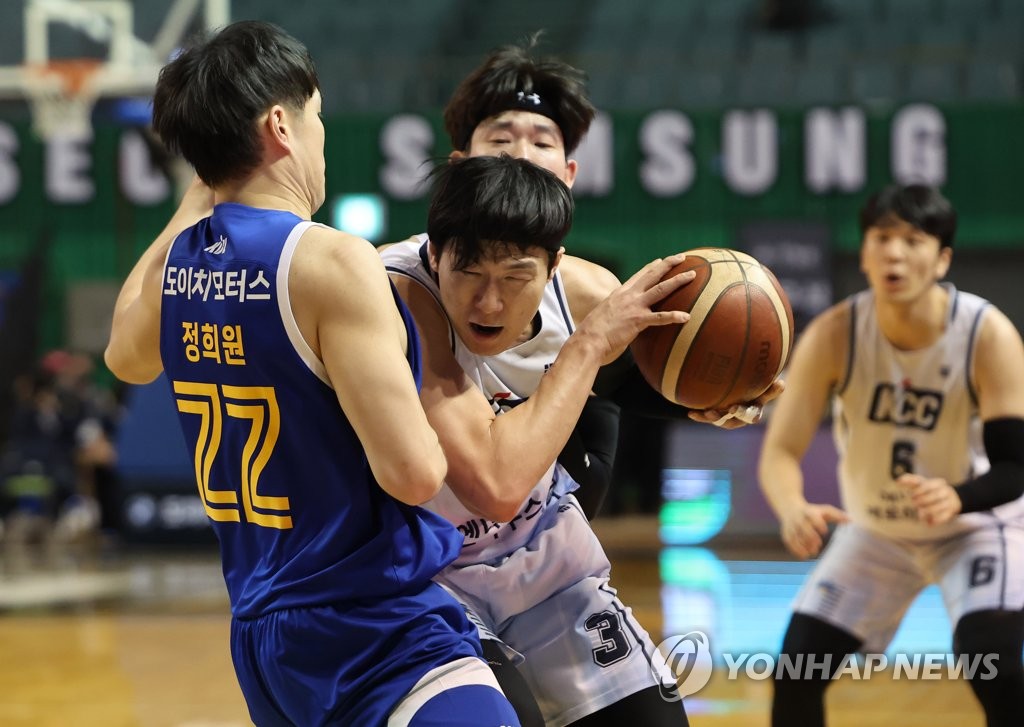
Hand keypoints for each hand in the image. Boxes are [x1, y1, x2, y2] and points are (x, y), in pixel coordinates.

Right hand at [580, 253, 694, 362]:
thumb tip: (620, 312)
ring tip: (691, 275)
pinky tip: (686, 317)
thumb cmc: (594, 330)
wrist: (589, 339)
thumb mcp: (605, 311)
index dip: (652, 266)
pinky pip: (660, 318)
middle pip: (653, 275)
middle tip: (682, 257)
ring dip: (677, 281)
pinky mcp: (638, 320)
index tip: (662, 260)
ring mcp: (634, 306)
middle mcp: (629, 295)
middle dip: (669, 264)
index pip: (640, 275)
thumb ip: (616, 308)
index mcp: (621, 292)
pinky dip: (674, 316)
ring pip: (661, 289)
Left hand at [687, 379, 785, 429]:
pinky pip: (707, 416)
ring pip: (720, 420)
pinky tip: (691, 412)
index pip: (752, 414)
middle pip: (734, 420)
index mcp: (752, 410)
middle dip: (726, 417)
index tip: (735, 407)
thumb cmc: (755, 385)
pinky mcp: (714, 413)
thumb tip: (782, 384)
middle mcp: (739, 416)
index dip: (746, 413)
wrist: (738, 386)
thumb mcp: (764, 386)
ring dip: (713, 418)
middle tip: (720, 411)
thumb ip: (771, 388)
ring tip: (707, 413)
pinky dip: (700, 415)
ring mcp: (726, 416)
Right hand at [778, 499, 847, 558]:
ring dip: (803, 546)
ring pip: (795, 537)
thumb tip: (852, 522)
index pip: (812, 517)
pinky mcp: (786, 533)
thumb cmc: (813, 511)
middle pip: (803, 528)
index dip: (818, 523)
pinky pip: (790, 542)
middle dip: (810, 537)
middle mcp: (798, 519)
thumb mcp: (824, 510)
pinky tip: (804, 556)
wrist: (789, 507)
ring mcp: (791, 526)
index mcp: (809, 512)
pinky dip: (796, 550)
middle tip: (818, 545)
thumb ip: (838, 516)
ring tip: (812, 553)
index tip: (824, 531)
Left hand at [898, 473, 961, 525]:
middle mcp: (946, 491)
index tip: (912, 495)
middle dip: (923, 500)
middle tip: (914, 503)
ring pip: (940, 506)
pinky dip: (936, 520)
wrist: (951, 497)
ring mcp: (950, 501)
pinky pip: (945, 516)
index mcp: (938, 483)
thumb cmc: (930, 489)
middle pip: (935, 495)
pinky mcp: (952, 511)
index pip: (929, 485)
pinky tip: (929, 523)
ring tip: (919, 514)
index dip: (919, 491)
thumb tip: (898, 480)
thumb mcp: (922, 483)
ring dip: (928, 511)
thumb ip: (910, 480)